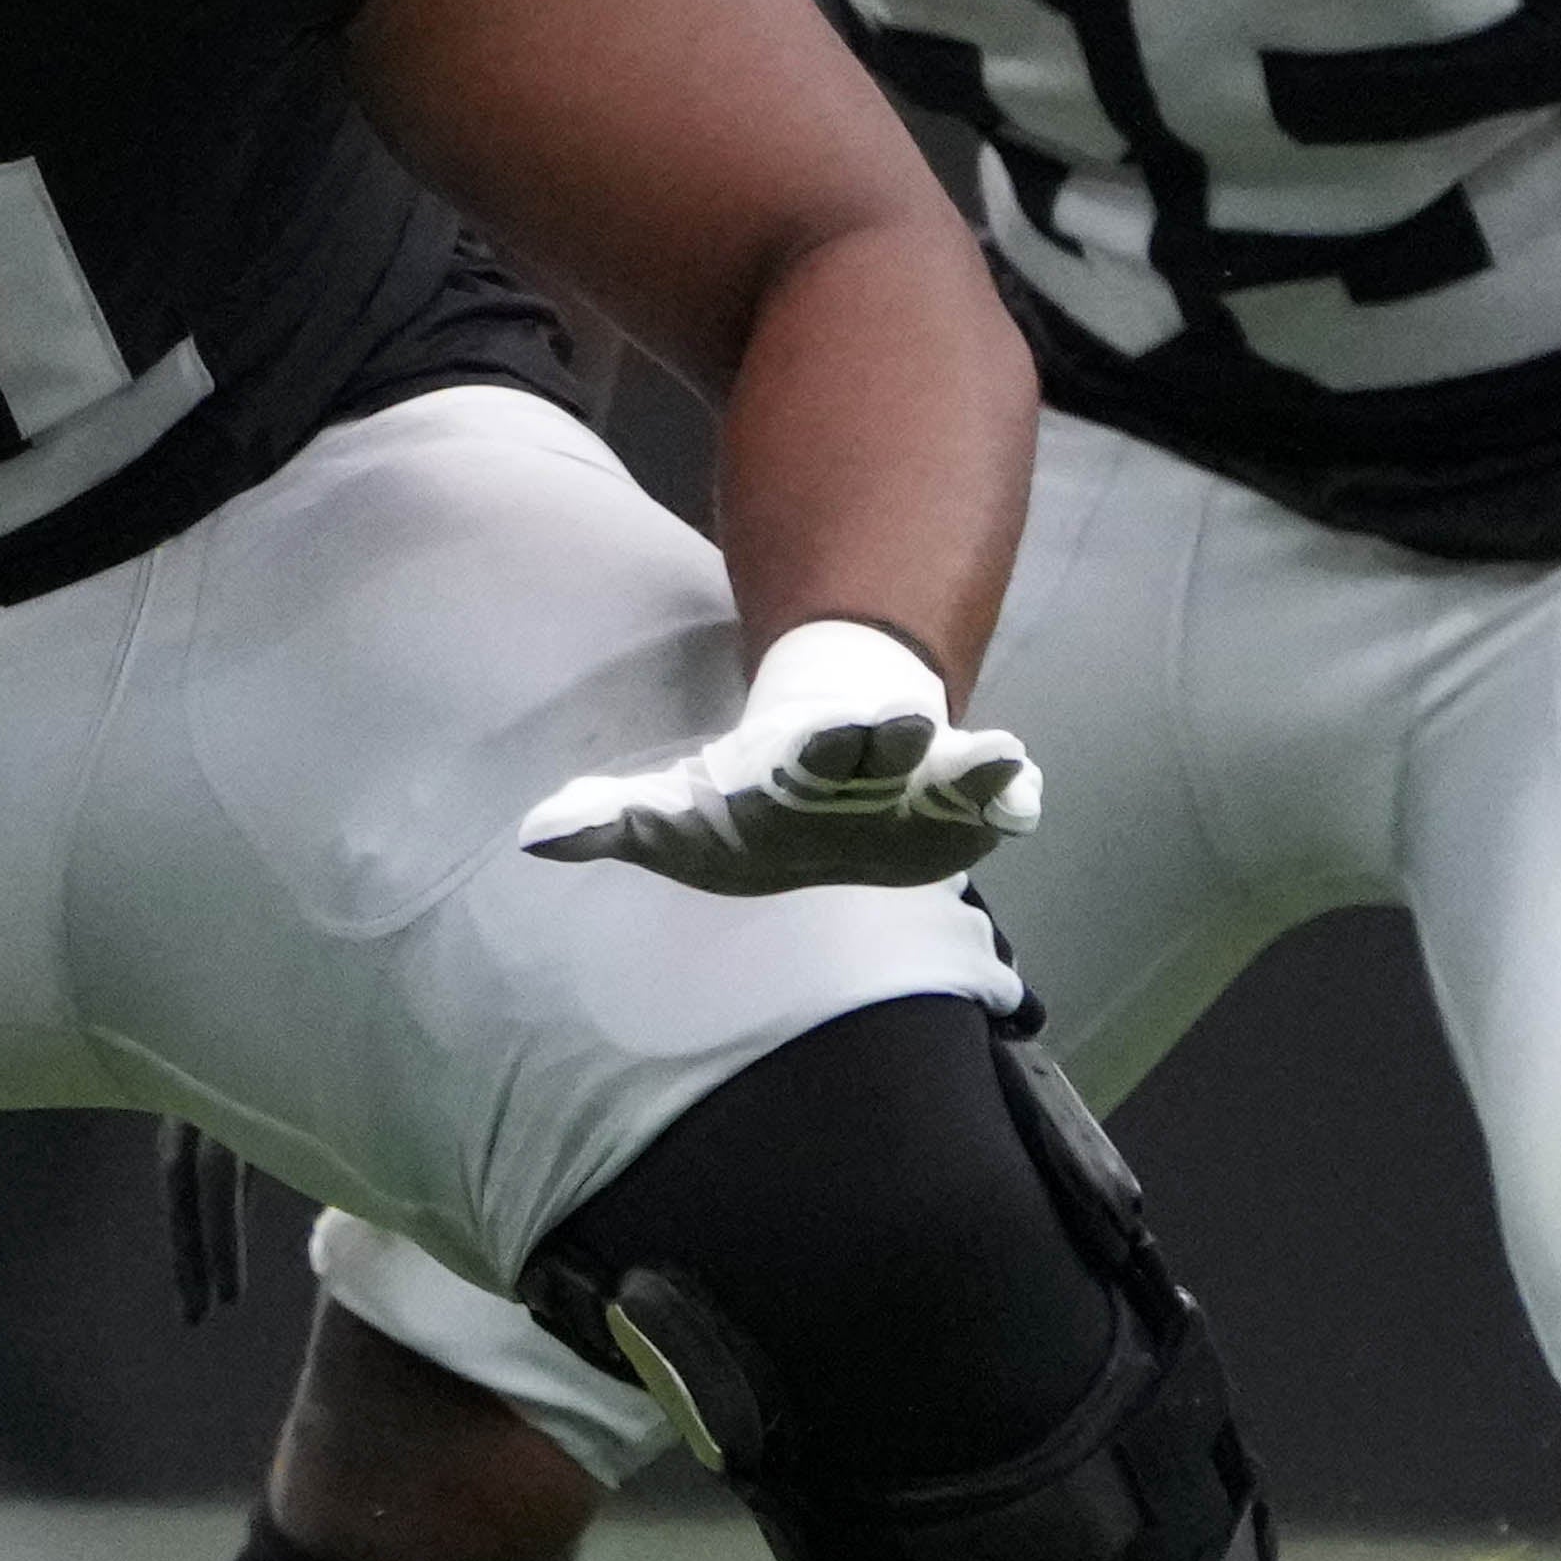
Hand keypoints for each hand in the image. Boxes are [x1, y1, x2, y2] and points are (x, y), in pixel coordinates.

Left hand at [520, 613, 1040, 896]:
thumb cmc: (744, 805)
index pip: (800, 751)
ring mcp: (915, 786)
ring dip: (971, 766)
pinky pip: (993, 803)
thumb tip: (530, 836)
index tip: (830, 727)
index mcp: (791, 765)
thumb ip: (613, 822)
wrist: (828, 778)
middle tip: (907, 723)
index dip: (812, 744)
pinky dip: (1012, 799)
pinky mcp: (956, 814)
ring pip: (948, 769)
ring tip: (1005, 760)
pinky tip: (1030, 801)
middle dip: (891, 739)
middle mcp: (861, 764)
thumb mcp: (677, 818)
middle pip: (879, 746)